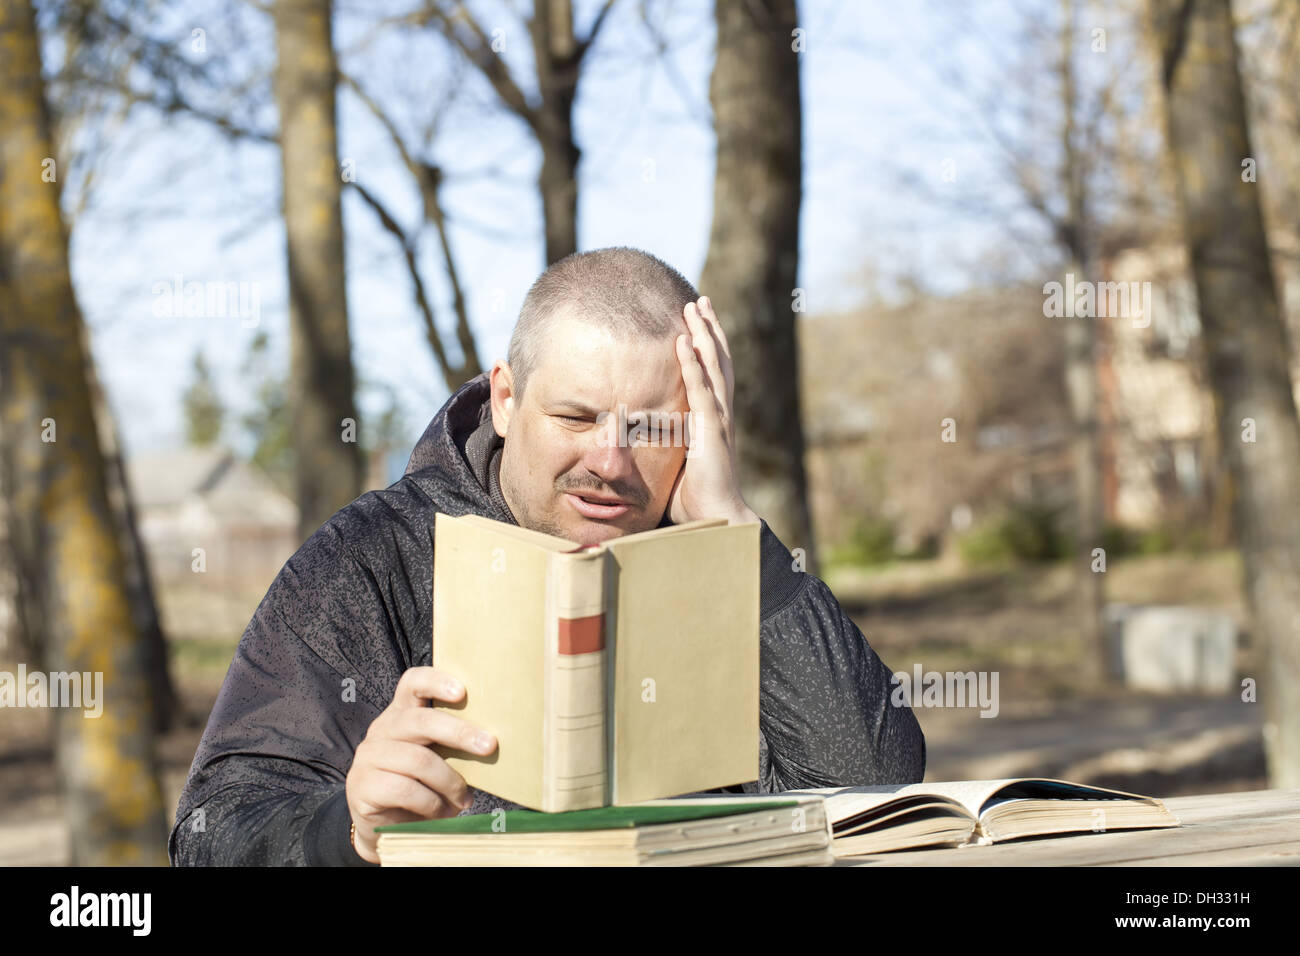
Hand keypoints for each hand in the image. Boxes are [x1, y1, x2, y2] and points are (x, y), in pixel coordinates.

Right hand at [345, 666, 496, 863]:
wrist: (384, 828)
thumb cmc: (422, 787)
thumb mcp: (439, 760)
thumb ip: (453, 746)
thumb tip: (491, 742)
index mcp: (401, 715)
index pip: (412, 683)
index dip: (436, 682)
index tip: (462, 692)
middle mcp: (382, 730)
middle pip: (420, 721)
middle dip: (459, 732)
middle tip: (489, 746)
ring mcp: (369, 757)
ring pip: (418, 760)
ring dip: (449, 781)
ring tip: (464, 799)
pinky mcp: (363, 786)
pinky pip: (405, 790)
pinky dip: (432, 802)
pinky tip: (442, 812)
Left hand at [668, 295, 756, 525]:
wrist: (717, 520)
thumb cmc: (694, 502)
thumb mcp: (671, 468)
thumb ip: (657, 453)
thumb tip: (625, 453)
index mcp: (713, 421)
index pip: (712, 375)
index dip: (707, 347)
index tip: (697, 323)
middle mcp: (720, 415)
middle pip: (718, 361)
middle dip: (709, 329)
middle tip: (700, 301)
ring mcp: (718, 420)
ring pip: (713, 367)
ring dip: (703, 335)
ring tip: (694, 307)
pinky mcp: (711, 431)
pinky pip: (701, 391)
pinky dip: (693, 365)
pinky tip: (685, 342)